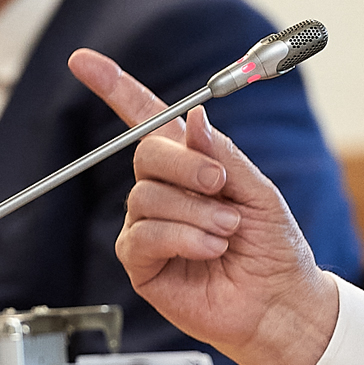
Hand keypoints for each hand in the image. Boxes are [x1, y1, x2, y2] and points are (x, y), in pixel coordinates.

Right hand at [68, 49, 337, 364]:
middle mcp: (164, 191)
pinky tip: (210, 249)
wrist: (279, 302)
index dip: (115, 88)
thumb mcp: (257, 191)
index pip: (145, 118)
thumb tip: (194, 118)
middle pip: (145, 153)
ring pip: (146, 197)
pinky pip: (143, 235)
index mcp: (192, 164)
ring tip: (228, 232)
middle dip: (186, 165)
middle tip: (222, 187)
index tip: (84, 62)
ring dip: (196, 213)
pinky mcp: (141, 262)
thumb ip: (224, 155)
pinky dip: (182, 238)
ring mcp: (148, 225)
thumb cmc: (273, 248)